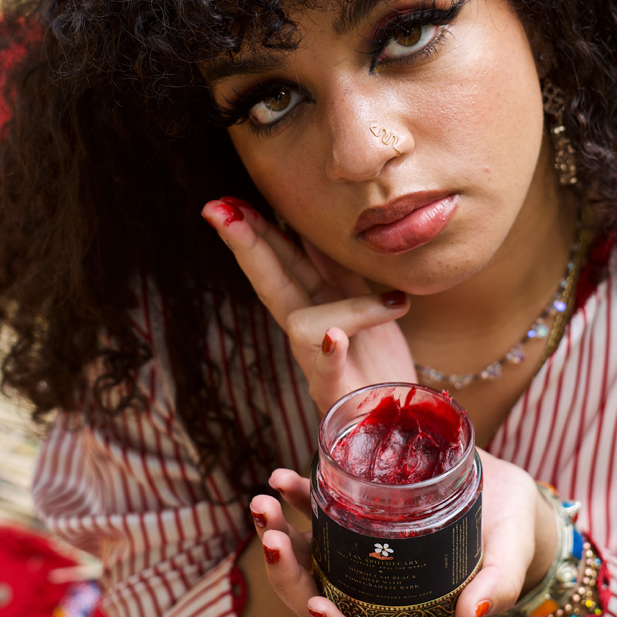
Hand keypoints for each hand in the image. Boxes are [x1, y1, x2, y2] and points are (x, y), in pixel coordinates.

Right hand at [202, 197, 416, 413]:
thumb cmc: (377, 359)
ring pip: (304, 323)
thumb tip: (312, 223)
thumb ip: (334, 268)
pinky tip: (333, 336)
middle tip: (218, 211)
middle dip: (247, 246)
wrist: (399, 415)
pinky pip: (330, 374)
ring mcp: (316, 364)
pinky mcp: (337, 396)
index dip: (257, 232)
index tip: (229, 201)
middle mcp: (307, 332)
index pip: (280, 262)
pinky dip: (330, 354)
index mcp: (314, 304)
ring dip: (316, 292)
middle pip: (273, 283)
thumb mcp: (361, 300)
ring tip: (367, 287)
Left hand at [252, 452, 558, 616]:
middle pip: (318, 592)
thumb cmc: (512, 532)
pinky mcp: (355, 512)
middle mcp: (373, 584)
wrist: (504, 490)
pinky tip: (283, 475)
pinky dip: (294, 496)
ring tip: (263, 501)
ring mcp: (358, 548)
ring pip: (306, 553)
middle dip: (286, 571)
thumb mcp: (511, 553)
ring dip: (278, 530)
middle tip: (272, 535)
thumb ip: (495, 584)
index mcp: (407, 608)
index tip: (317, 605)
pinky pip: (314, 510)